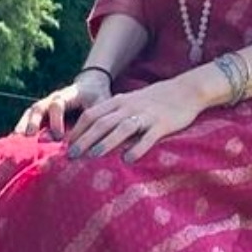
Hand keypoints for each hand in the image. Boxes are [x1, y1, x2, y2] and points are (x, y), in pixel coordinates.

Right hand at [15, 67, 110, 139]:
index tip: (58, 137)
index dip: (56, 120)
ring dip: (23, 126)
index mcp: (68, 95)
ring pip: (30, 113)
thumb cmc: (98, 97)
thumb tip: (89, 143)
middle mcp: (53, 98)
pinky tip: (15, 143)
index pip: (57, 104)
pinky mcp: (42, 112)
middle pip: (38, 107)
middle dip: (32, 122)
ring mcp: (45, 104)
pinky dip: (22, 129)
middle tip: (28, 137)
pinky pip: (29, 119)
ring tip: (15, 141)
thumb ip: (96, 119)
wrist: (91, 85)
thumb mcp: (101, 105)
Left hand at [66, 75, 203, 164]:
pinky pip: (148, 137)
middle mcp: (129, 107)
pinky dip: (137, 148)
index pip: (91, 115)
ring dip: (106, 142)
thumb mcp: (131, 102)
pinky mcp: (162, 124)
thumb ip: (114, 114)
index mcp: (119, 102)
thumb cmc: (154, 100)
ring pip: (121, 128)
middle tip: (71, 156)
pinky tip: (128, 160)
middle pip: (101, 122)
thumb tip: (92, 133)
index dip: (77, 130)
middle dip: (84, 139)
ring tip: (93, 156)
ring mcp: (146, 115)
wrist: (185, 90)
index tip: (65, 146)